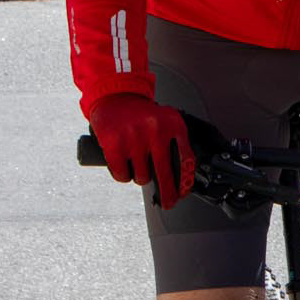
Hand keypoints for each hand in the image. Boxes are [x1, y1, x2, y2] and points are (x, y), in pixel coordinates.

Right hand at [89, 93, 194, 208]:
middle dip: (168, 195)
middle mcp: (156, 130)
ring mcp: (135, 137)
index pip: (185, 160)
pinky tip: (124, 167)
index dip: (185, 182)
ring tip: (136, 164)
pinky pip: (123, 175)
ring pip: (142, 177)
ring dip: (140, 177)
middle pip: (165, 174)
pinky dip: (123, 176)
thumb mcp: (165, 121)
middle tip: (168, 203)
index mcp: (173, 123)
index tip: (183, 193)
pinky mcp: (114, 144)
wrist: (114, 96)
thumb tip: (180, 180)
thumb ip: (175, 143)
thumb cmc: (140, 114)